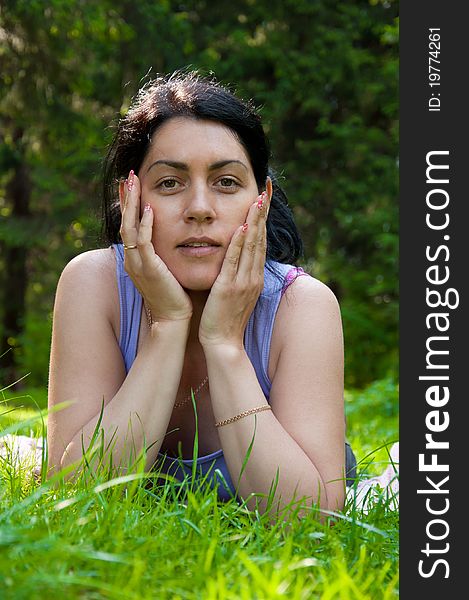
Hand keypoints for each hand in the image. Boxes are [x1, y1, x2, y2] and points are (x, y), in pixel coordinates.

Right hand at [119, 171, 192, 321]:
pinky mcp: (149, 269)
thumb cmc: (175, 297)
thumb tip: (174, 237)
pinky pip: (142, 242)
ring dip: (132, 203)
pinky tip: (149, 208)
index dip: (129, 205)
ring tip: (133, 182)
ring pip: (129, 227)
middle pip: (124, 222)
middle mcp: (132, 260)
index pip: (129, 226)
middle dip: (126, 198)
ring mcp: (138, 264)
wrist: (174, 320)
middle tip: (128, 175)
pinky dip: (145, 224)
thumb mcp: (165, 271)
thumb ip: (163, 254)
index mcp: (136, 260)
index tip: (131, 186)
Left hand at [199, 179, 271, 347]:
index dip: (263, 218)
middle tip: (266, 189)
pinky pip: (234, 262)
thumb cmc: (226, 318)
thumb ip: (238, 274)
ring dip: (254, 222)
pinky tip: (240, 228)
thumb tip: (237, 257)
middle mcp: (254, 276)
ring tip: (257, 200)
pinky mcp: (230, 288)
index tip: (264, 198)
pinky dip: (238, 244)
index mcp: (255, 276)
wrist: (224, 343)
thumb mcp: (236, 293)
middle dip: (263, 212)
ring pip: (251, 246)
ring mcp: (244, 282)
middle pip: (260, 238)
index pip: (260, 241)